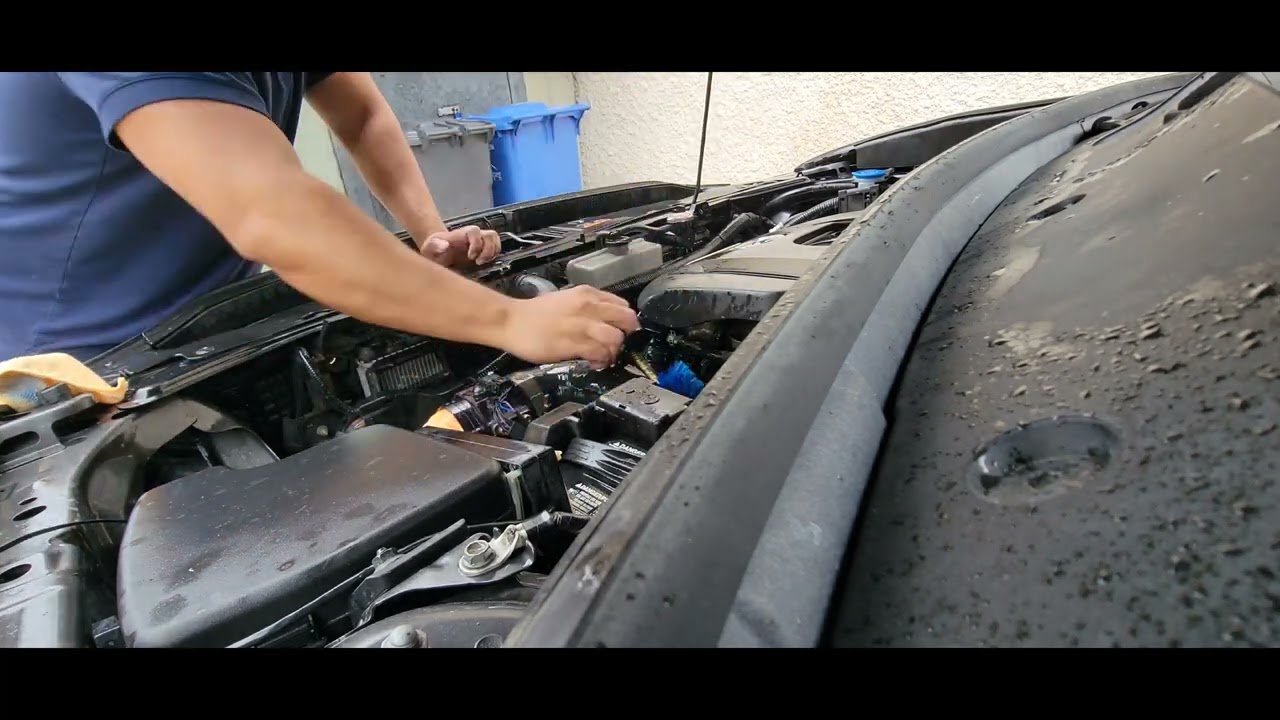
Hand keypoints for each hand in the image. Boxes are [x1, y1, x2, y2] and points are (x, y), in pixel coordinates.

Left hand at [420, 225, 500, 267]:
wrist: (437, 253)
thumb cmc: (433, 250)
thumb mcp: (429, 248)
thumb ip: (434, 246)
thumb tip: (445, 246)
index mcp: (462, 233)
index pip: (475, 232)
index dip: (476, 244)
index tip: (470, 257)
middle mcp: (474, 235)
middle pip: (490, 234)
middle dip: (488, 250)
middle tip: (479, 262)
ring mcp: (480, 241)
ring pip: (495, 240)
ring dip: (493, 253)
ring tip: (483, 263)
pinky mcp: (484, 249)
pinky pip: (496, 248)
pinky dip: (494, 256)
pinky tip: (485, 264)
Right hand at [499, 286, 640, 368]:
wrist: (511, 321)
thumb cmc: (535, 313)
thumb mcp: (567, 300)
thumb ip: (588, 308)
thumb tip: (605, 321)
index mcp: (587, 294)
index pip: (623, 305)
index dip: (625, 321)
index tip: (621, 330)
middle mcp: (588, 306)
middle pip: (627, 320)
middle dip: (626, 335)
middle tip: (617, 345)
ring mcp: (582, 325)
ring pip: (616, 338)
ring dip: (614, 350)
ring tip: (605, 356)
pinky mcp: (573, 344)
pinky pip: (600, 353)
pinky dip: (602, 360)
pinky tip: (594, 362)